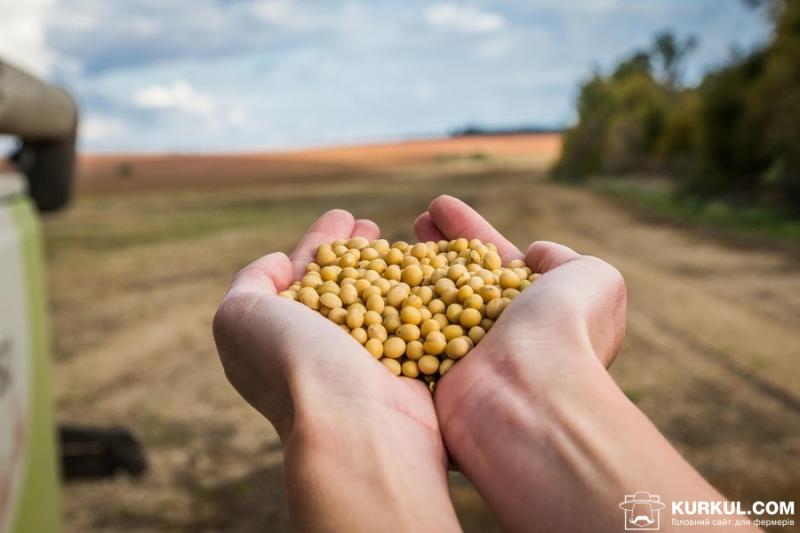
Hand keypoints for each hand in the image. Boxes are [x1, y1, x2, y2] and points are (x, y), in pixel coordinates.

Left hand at [214, 209, 459, 532]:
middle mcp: (321, 350)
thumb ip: (250, 282)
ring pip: (376, 299)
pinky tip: (425, 269)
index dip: (319, 244)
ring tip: (402, 238)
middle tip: (370, 223)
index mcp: (280, 339)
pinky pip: (408, 318)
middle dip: (354, 251)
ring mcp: (365, 359)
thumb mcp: (239, 316)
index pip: (300, 278)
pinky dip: (415, 292)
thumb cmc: (292, 365)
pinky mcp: (404, 367)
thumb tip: (282, 264)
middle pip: (340, 285)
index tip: (342, 217)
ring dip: (386, 266)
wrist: (355, 424)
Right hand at [415, 196, 733, 532]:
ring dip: (411, 271)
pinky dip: (391, 307)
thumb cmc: (565, 329)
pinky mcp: (434, 373)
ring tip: (383, 241)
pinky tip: (372, 279)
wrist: (529, 391)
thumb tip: (534, 255)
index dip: (469, 231)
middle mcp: (501, 333)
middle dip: (439, 246)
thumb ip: (564, 259)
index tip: (440, 206)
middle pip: (461, 278)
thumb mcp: (593, 278)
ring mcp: (466, 354)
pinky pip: (408, 333)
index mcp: (537, 309)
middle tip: (417, 220)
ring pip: (432, 303)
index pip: (496, 260)